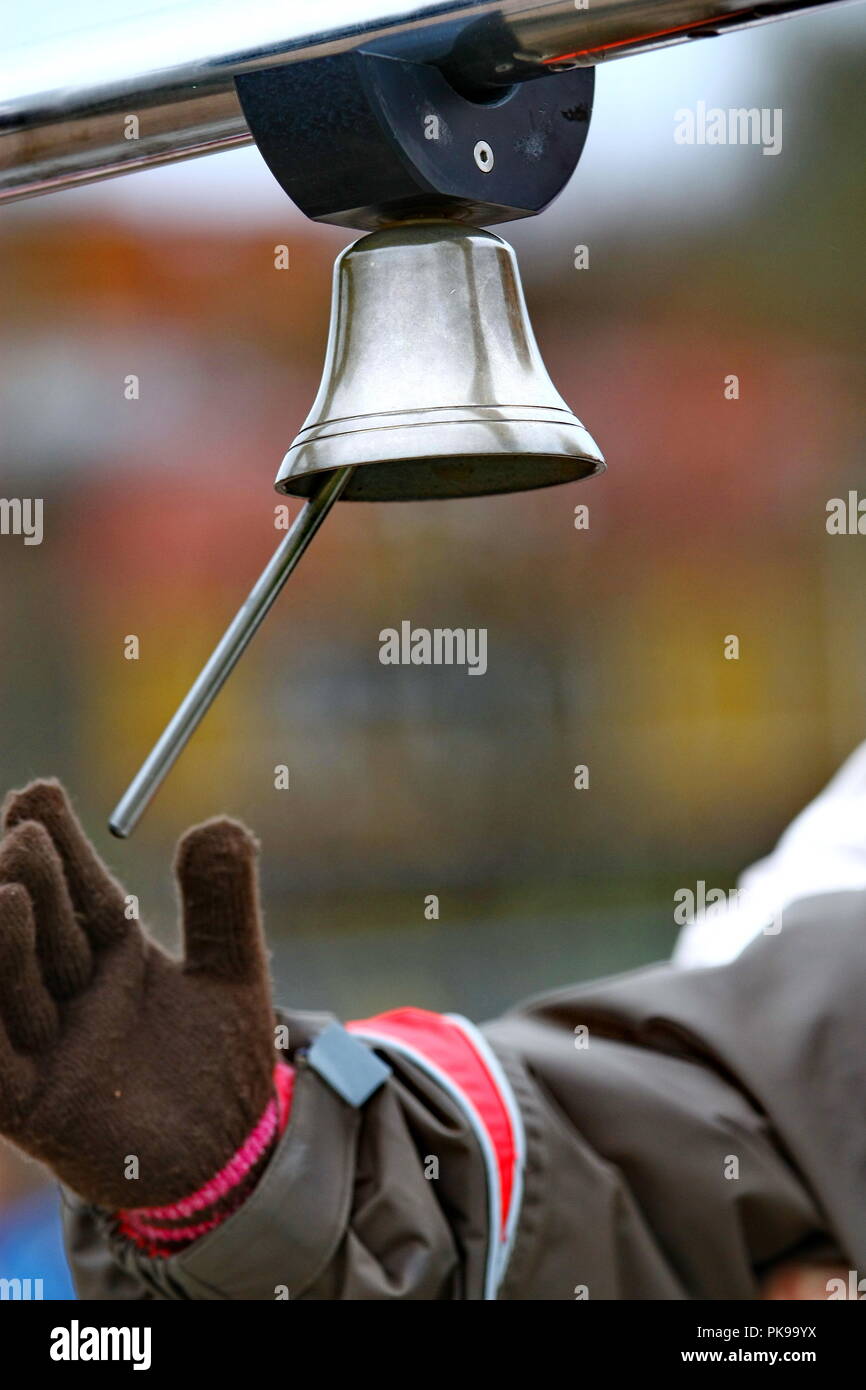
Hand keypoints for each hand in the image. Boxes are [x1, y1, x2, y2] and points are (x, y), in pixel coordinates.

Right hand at [0, 780, 276, 1208]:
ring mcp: (44, 1048)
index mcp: (111, 952)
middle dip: (30, 878)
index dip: (58, 841)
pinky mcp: (30, 1105)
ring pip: (7, 985)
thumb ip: (224, 902)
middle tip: (23, 831)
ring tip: (9, 888)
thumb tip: (221, 823)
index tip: (41, 793)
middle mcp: (68, 992)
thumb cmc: (222, 1060)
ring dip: (3, 940)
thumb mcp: (233, 969)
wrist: (229, 1156)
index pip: (76, 887)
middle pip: (38, 926)